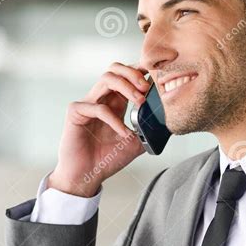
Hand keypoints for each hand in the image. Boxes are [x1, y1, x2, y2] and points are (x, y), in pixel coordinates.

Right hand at [47, 62, 149, 196]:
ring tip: (140, 102)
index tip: (156, 78)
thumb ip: (148, 129)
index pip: (126, 76)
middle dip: (133, 73)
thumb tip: (169, 121)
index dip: (140, 71)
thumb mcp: (136, 143)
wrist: (87, 176)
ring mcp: (87, 103)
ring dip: (127, 87)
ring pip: (107, 79)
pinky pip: (98, 108)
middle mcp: (101, 99)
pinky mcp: (76, 112)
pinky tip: (123, 133)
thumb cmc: (107, 159)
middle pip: (115, 68)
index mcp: (114, 103)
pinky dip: (114, 119)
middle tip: (147, 88)